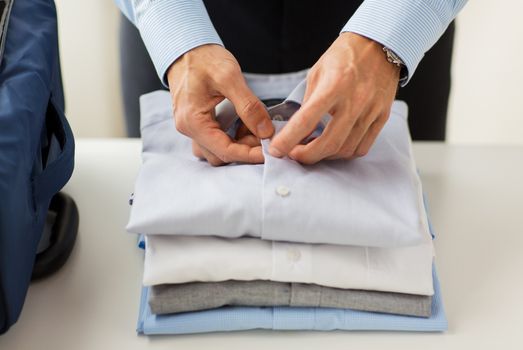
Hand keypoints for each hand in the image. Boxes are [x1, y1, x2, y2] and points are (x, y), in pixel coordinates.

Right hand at [167, 44, 273, 165]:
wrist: (186, 47)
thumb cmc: (204, 58)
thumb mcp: (230, 77)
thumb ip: (249, 107)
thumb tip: (266, 132)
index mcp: (193, 121)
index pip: (224, 151)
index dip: (249, 155)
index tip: (270, 151)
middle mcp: (189, 129)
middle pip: (220, 155)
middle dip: (246, 150)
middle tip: (267, 137)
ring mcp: (191, 127)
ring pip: (218, 149)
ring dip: (240, 144)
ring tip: (257, 129)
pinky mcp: (198, 122)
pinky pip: (216, 139)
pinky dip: (233, 136)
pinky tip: (246, 124)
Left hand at [269, 32, 399, 163]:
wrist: (379, 44)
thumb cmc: (344, 56)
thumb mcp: (317, 73)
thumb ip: (308, 103)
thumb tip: (297, 130)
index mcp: (334, 85)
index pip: (306, 120)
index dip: (288, 140)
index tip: (276, 150)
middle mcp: (355, 100)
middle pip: (329, 143)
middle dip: (306, 156)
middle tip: (294, 154)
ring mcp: (371, 110)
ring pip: (345, 149)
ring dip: (325, 156)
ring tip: (313, 149)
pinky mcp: (382, 117)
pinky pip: (362, 147)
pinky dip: (345, 153)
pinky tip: (335, 147)